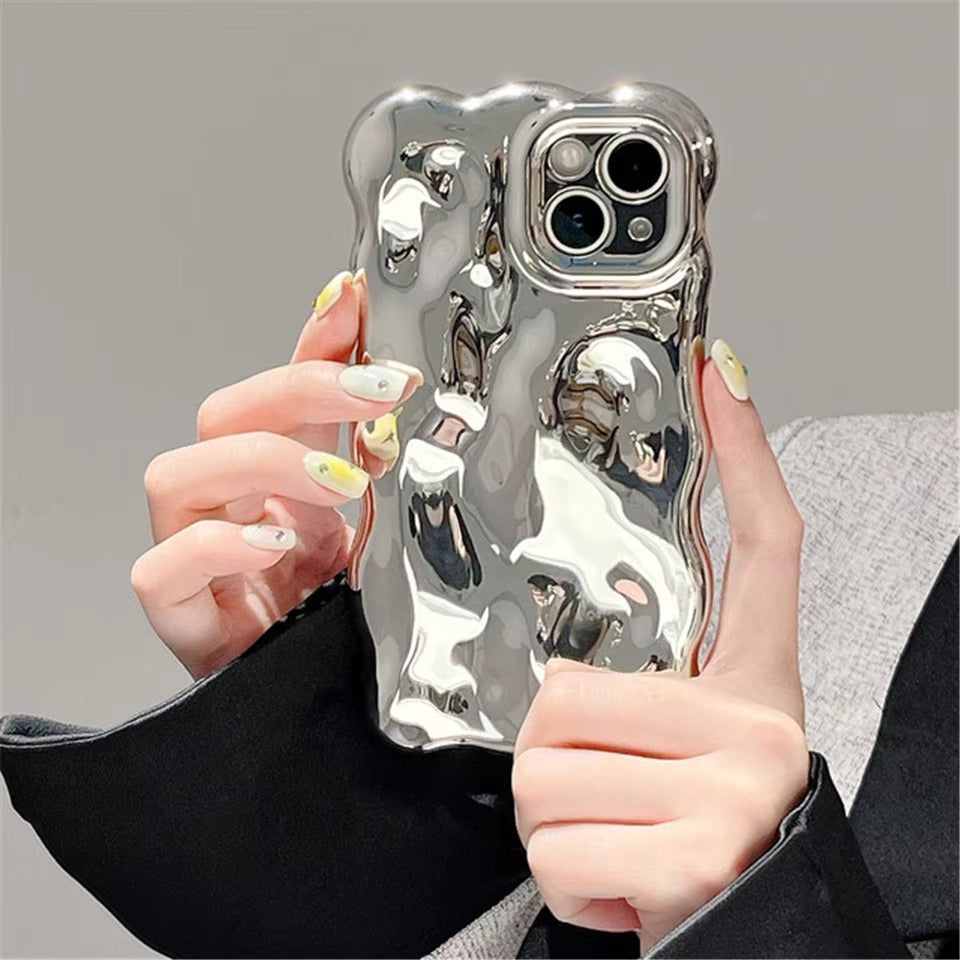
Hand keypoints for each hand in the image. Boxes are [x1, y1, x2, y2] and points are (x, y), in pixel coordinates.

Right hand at [130, 270, 420, 677]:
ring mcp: (198, 554)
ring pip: (176, 476)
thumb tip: (396, 372)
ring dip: (262, 462)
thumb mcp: (376, 519)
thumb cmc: (346, 607)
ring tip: (342, 483)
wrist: (329, 694)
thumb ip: (374, 447)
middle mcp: (232, 503)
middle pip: (223, 416)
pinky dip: (217, 546)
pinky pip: (160, 569)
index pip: (280, 388)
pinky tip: (278, 545)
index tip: (360, 303)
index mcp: (279, 474)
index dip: (315, 342)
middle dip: (300, 391)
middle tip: (380, 393)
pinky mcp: (183, 614)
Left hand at [512, 340, 808, 949]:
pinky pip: (557, 847)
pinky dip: (568, 882)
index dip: (742, 452)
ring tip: (616, 843)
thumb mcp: (682, 759)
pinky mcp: (702, 853)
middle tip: (605, 798)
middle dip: (553, 759)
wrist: (752, 948)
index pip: (762, 548)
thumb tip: (559, 685)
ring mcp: (736, 785)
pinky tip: (622, 888)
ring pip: (545, 772)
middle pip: (568, 692)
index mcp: (754, 688)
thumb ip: (634, 704)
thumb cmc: (700, 842)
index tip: (716, 373)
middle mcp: (758, 725)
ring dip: (556, 824)